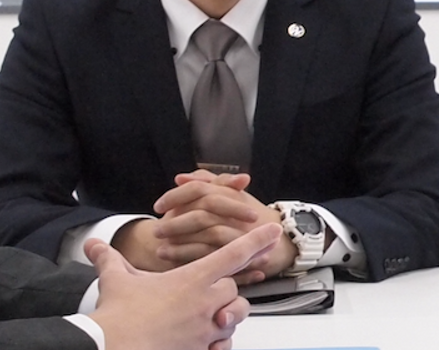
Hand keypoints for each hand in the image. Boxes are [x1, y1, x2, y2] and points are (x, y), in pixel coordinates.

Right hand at [85, 224, 273, 349]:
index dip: (256, 240)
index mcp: (191, 280)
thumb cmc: (118, 317)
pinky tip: (206, 342)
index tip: (273, 231)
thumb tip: (94, 245)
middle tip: (206, 293)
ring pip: (233, 318)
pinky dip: (218, 343)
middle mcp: (205, 304)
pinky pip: (223, 346)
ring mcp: (205, 330)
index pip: (233, 255)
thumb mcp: (115, 281)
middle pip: (232, 289)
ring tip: (206, 317)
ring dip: (224, 316)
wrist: (113, 348)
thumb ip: (109, 260)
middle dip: (223, 290)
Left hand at [142, 170, 296, 283]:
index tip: (159, 206)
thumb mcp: (231, 195)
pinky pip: (216, 255)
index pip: (200, 189)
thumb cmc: (251, 217)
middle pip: (202, 213)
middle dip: (176, 222)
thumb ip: (207, 183)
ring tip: (161, 249)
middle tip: (157, 230)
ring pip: (207, 234)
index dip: (176, 196)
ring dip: (181, 243)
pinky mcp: (242, 253)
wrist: (282, 240)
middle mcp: (237, 211)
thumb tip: (181, 178)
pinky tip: (174, 260)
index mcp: (231, 193)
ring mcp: (241, 232)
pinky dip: (192, 257)